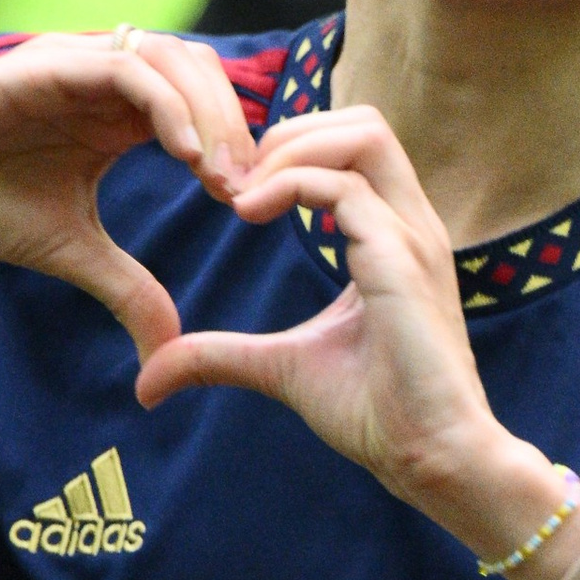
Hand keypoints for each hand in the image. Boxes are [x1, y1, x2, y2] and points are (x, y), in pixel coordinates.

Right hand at [0, 31, 253, 367]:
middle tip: (251, 193)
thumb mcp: (69, 252)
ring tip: (223, 177)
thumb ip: (127, 288)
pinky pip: (126, 69)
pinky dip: (166, 106)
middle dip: (239, 129)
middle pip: (203, 75)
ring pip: (173, 61)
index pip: (204, 106)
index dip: (239, 148)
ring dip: (212, 115)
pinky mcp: (48, 65)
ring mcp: (78, 65)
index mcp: (117, 116)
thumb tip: (170, 350)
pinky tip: (186, 155)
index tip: (252, 208)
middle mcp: (105, 81)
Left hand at [135, 105, 554, 551]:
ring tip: (241, 197)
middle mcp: (409, 225)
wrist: (431, 458)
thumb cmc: (378, 413)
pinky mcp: (401, 262)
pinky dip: (289, 185)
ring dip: (291, 149)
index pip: (354, 147)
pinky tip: (247, 216)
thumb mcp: (281, 368)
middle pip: (364, 120)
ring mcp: (412, 237)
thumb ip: (220, 356)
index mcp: (392, 236)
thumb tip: (148, 379)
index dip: (290, 150)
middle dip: (291, 132)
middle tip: (235, 183)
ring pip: (363, 133)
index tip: (234, 193)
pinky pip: (346, 188)